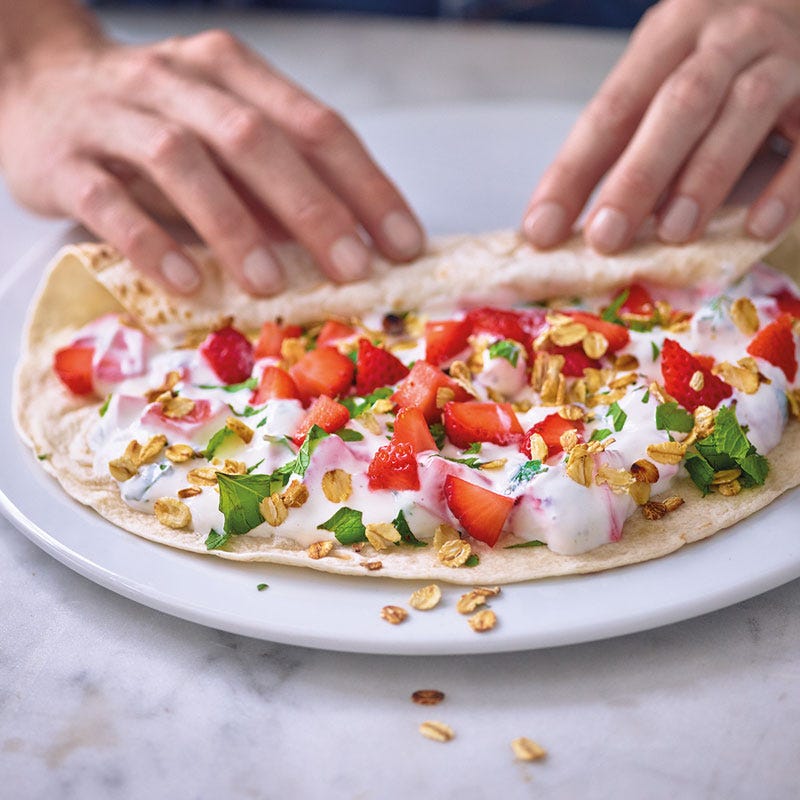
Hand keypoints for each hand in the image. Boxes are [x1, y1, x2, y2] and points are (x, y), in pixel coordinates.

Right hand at [0, 30, 423, 294]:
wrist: (35, 86)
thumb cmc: (153, 124)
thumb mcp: (222, 138)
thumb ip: (275, 182)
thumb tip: (346, 244)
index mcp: (231, 70)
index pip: (316, 125)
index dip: (365, 186)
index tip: (403, 244)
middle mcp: (177, 80)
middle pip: (256, 139)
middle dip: (313, 208)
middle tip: (352, 270)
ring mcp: (116, 114)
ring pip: (183, 160)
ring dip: (233, 225)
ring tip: (269, 286)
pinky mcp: (64, 158)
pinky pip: (108, 200)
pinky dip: (151, 243)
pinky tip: (187, 284)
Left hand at [523, 0, 799, 252]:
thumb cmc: (722, 56)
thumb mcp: (669, 72)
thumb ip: (632, 134)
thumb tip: (578, 223)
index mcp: (668, 35)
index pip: (610, 110)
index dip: (573, 173)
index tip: (540, 230)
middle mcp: (725, 37)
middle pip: (676, 106)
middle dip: (637, 176)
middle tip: (606, 238)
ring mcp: (784, 58)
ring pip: (743, 111)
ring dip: (705, 177)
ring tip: (674, 235)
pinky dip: (787, 185)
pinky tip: (758, 228)